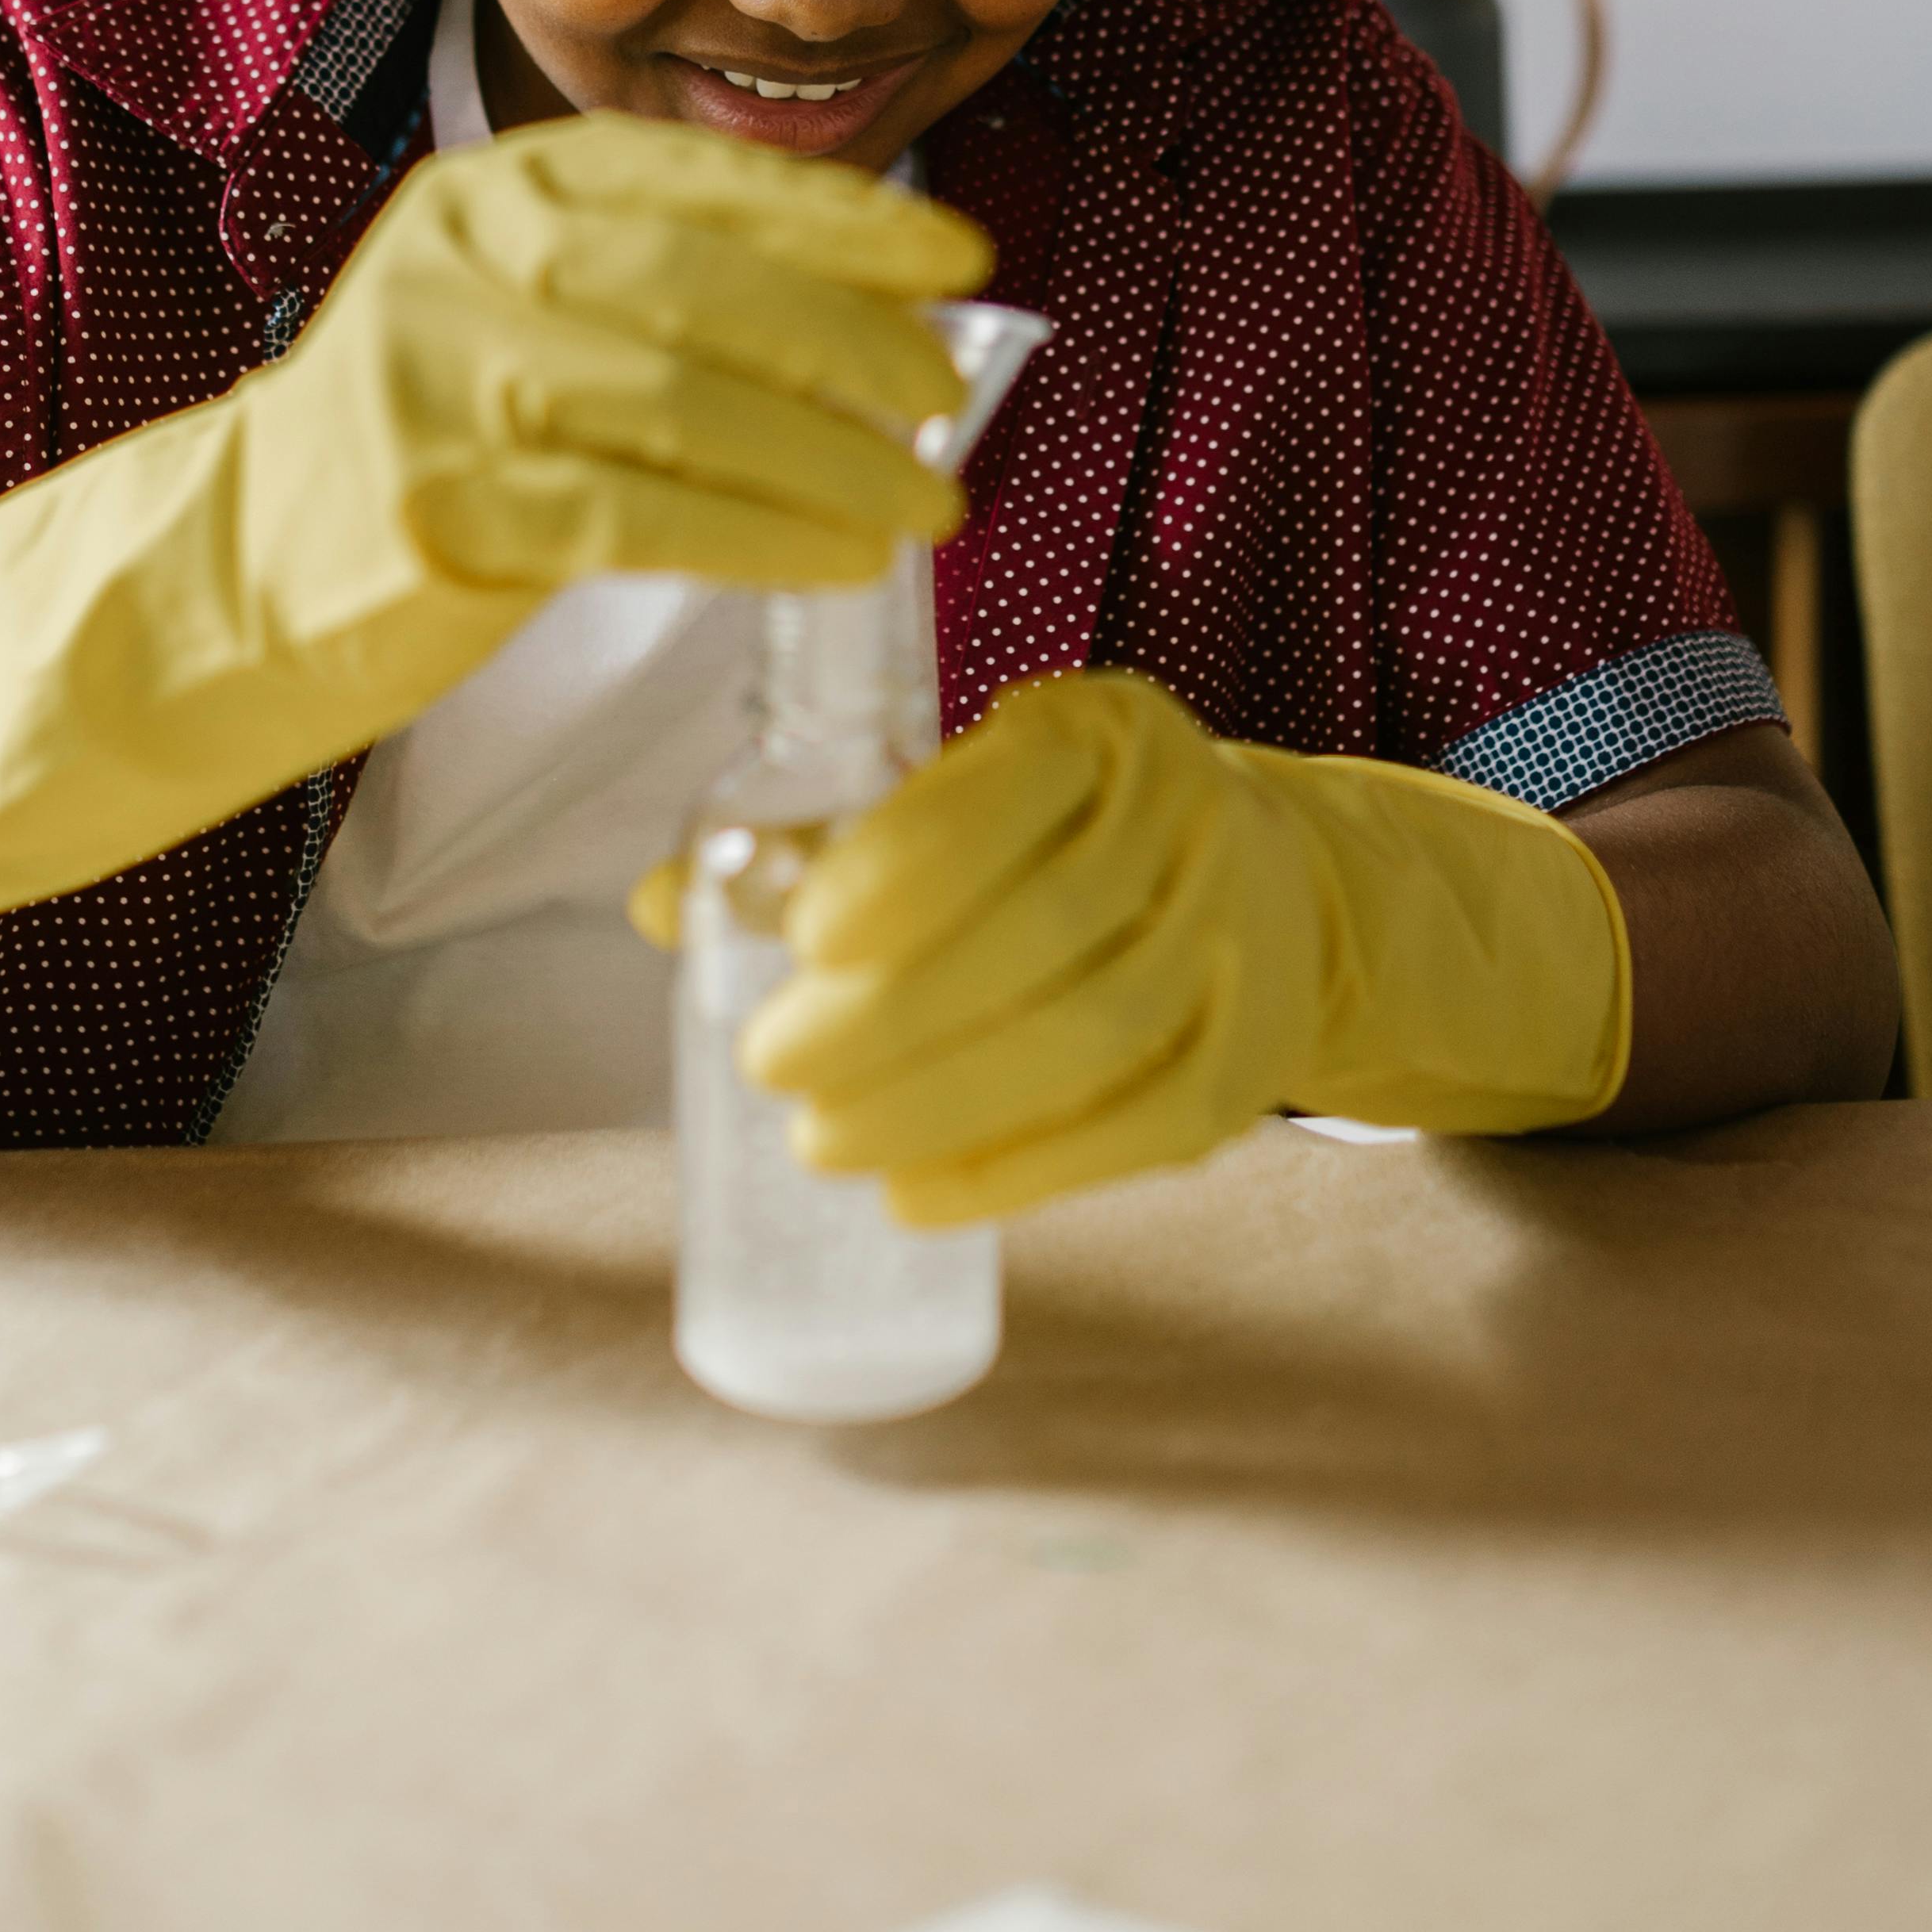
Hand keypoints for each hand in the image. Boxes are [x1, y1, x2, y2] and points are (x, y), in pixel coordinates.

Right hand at [305, 110, 984, 597]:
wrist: (224, 566)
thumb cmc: (419, 441)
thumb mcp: (513, 314)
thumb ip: (656, 297)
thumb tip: (871, 329)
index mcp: (501, 190)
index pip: (699, 178)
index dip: (843, 215)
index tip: (956, 255)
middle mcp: (468, 259)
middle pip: (705, 282)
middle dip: (854, 338)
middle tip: (948, 394)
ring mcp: (445, 380)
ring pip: (685, 404)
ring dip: (833, 459)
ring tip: (926, 504)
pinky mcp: (442, 507)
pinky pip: (641, 517)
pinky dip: (761, 537)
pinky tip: (838, 559)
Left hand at [743, 671, 1631, 1223]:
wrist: (1261, 879)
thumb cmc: (1060, 835)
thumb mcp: (965, 791)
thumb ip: (821, 837)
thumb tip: (670, 902)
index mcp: (1103, 734)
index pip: (1013, 792)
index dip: (906, 868)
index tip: (802, 936)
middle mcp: (1190, 824)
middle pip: (1047, 931)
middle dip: (894, 1012)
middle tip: (771, 1062)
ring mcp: (1237, 947)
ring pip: (1095, 1034)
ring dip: (942, 1102)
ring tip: (819, 1142)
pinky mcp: (1249, 1062)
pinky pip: (1139, 1129)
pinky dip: (1018, 1173)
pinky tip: (913, 1198)